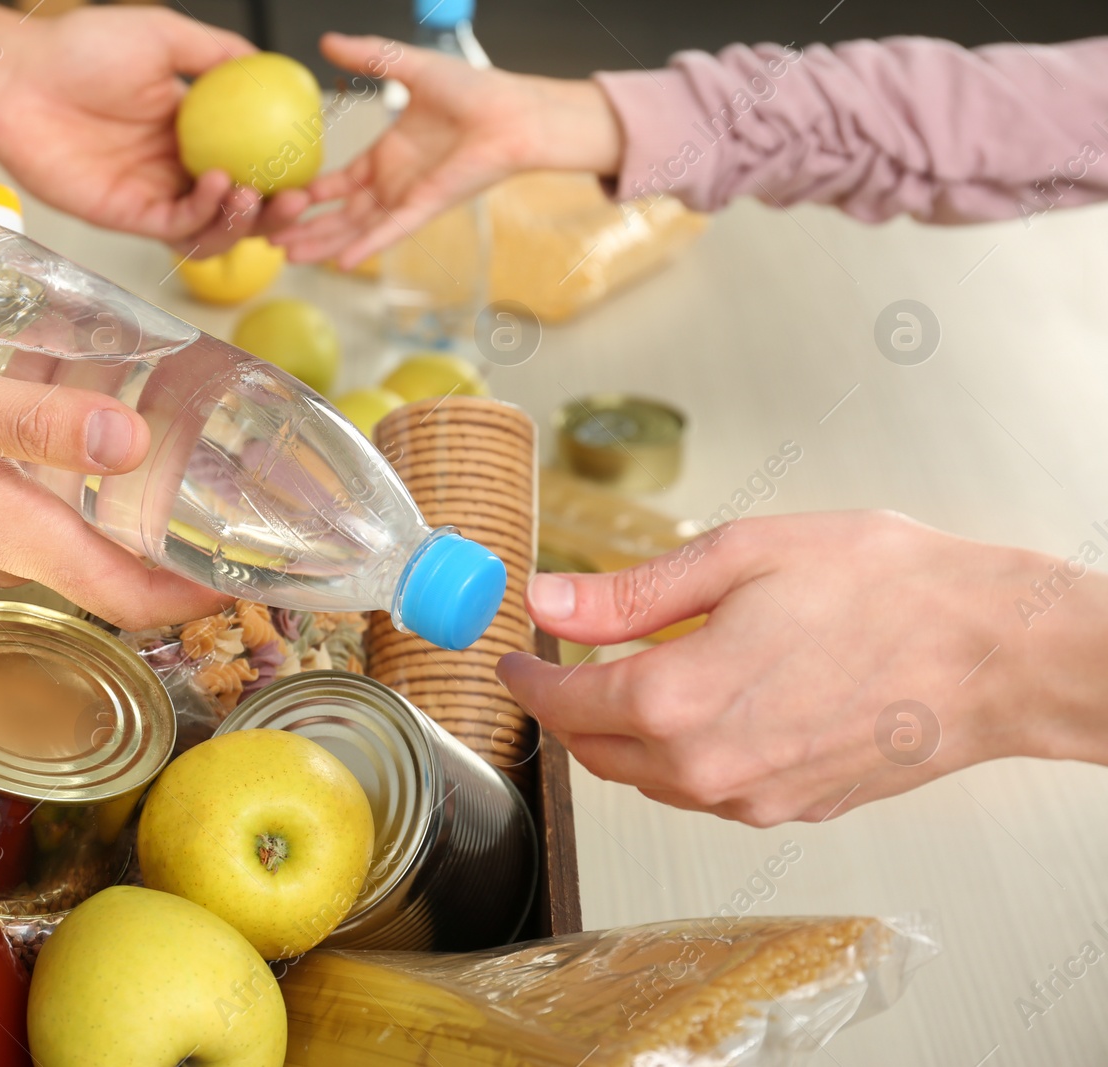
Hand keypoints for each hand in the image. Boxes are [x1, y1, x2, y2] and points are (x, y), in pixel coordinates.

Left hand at [0, 7, 309, 255]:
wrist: (16, 78)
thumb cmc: (76, 50)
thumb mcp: (162, 35)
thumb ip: (216, 54)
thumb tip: (268, 68)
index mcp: (189, 127)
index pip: (248, 160)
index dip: (282, 171)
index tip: (310, 167)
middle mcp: (174, 165)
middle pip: (240, 205)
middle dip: (276, 211)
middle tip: (297, 198)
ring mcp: (152, 193)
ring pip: (213, 227)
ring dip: (244, 220)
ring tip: (255, 193)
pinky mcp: (126, 216)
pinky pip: (178, 227)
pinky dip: (205, 214)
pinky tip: (219, 185)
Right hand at [0, 330, 230, 628]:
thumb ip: (34, 422)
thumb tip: (131, 441)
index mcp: (14, 537)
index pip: (130, 598)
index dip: (202, 596)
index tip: (262, 570)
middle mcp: (16, 549)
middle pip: (127, 578)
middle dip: (196, 557)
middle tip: (259, 506)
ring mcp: (0, 533)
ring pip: (100, 545)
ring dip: (159, 521)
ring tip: (219, 467)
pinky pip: (68, 514)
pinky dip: (113, 489)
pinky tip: (133, 435)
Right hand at [272, 33, 621, 267]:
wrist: (513, 110)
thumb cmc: (475, 92)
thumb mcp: (409, 67)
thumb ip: (368, 56)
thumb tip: (328, 40)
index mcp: (387, 158)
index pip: (338, 186)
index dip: (308, 196)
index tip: (277, 200)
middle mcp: (393, 184)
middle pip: (339, 217)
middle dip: (304, 230)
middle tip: (269, 240)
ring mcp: (407, 199)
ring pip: (356, 230)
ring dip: (323, 244)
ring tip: (287, 257)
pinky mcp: (426, 206)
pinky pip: (391, 231)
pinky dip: (367, 246)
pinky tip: (341, 263)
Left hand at [497, 511, 1107, 825]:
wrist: (993, 653)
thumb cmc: (886, 591)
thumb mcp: (741, 557)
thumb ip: (632, 591)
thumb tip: (549, 600)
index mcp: (682, 701)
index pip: (566, 703)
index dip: (529, 679)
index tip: (513, 660)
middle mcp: (709, 768)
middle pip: (598, 751)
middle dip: (565, 710)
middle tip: (558, 665)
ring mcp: (753, 799)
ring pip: (648, 779)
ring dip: (619, 736)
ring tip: (621, 680)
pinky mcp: (792, 808)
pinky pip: (703, 791)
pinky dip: (675, 756)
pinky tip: (692, 710)